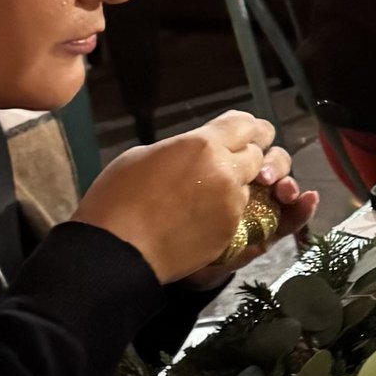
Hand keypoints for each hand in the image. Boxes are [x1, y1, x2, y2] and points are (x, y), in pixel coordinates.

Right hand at [72, 113, 312, 284]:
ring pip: (249, 187)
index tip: (248, 132)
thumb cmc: (117, 200)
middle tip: (232, 162)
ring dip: (237, 187)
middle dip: (250, 156)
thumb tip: (193, 150)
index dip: (250, 128)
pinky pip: (239, 215)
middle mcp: (225, 172)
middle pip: (259, 155)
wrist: (117, 251)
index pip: (247, 124)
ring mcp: (231, 205)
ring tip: (206, 195)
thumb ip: (181, 148)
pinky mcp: (231, 233)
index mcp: (203, 145)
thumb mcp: (142, 155)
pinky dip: (227, 213)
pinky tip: (200, 218)